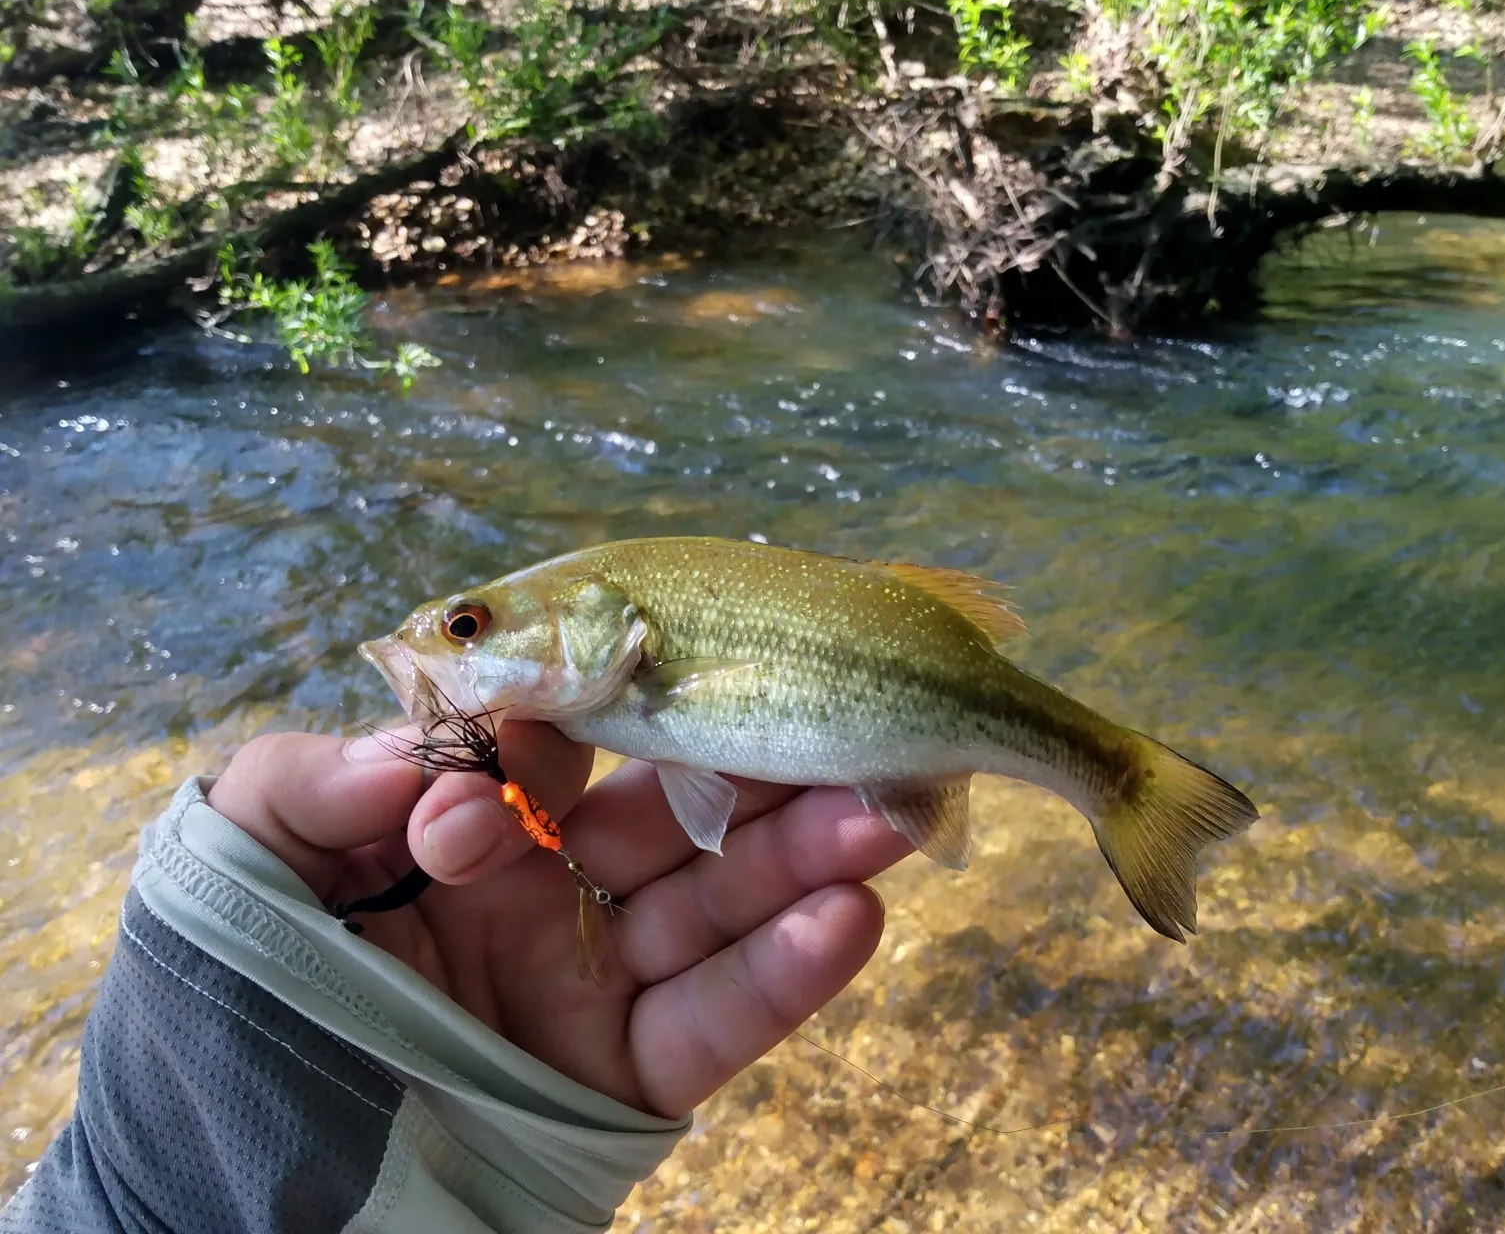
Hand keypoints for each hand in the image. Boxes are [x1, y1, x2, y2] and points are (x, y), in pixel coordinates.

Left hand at [207, 723, 910, 1116]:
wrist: (223, 1196)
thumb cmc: (220, 1003)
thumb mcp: (233, 865)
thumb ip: (308, 780)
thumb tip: (426, 755)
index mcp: (467, 825)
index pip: (559, 745)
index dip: (582, 724)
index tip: (581, 719)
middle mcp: (545, 889)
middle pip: (671, 813)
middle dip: (754, 769)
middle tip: (839, 724)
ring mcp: (590, 982)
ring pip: (715, 908)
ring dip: (802, 860)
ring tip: (884, 816)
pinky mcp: (623, 1078)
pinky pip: (713, 1024)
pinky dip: (784, 976)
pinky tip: (850, 919)